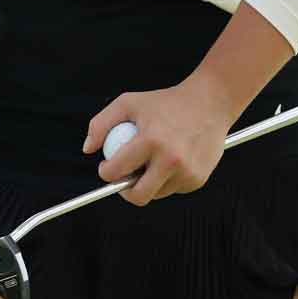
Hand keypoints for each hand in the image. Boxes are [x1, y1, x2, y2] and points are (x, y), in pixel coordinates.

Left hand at [83, 78, 239, 205]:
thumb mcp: (128, 103)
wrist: (209, 103)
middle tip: (122, 178)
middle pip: (138, 196)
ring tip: (150, 161)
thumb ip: (101, 123)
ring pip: (155, 194)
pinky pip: (173, 189)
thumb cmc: (165, 102)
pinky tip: (171, 160)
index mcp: (151, 140)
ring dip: (147, 183)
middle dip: (124, 191)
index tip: (106, 167)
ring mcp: (187, 172)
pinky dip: (167, 179)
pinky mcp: (198, 179)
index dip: (106, 172)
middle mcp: (171, 159)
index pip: (117, 171)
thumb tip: (88, 149)